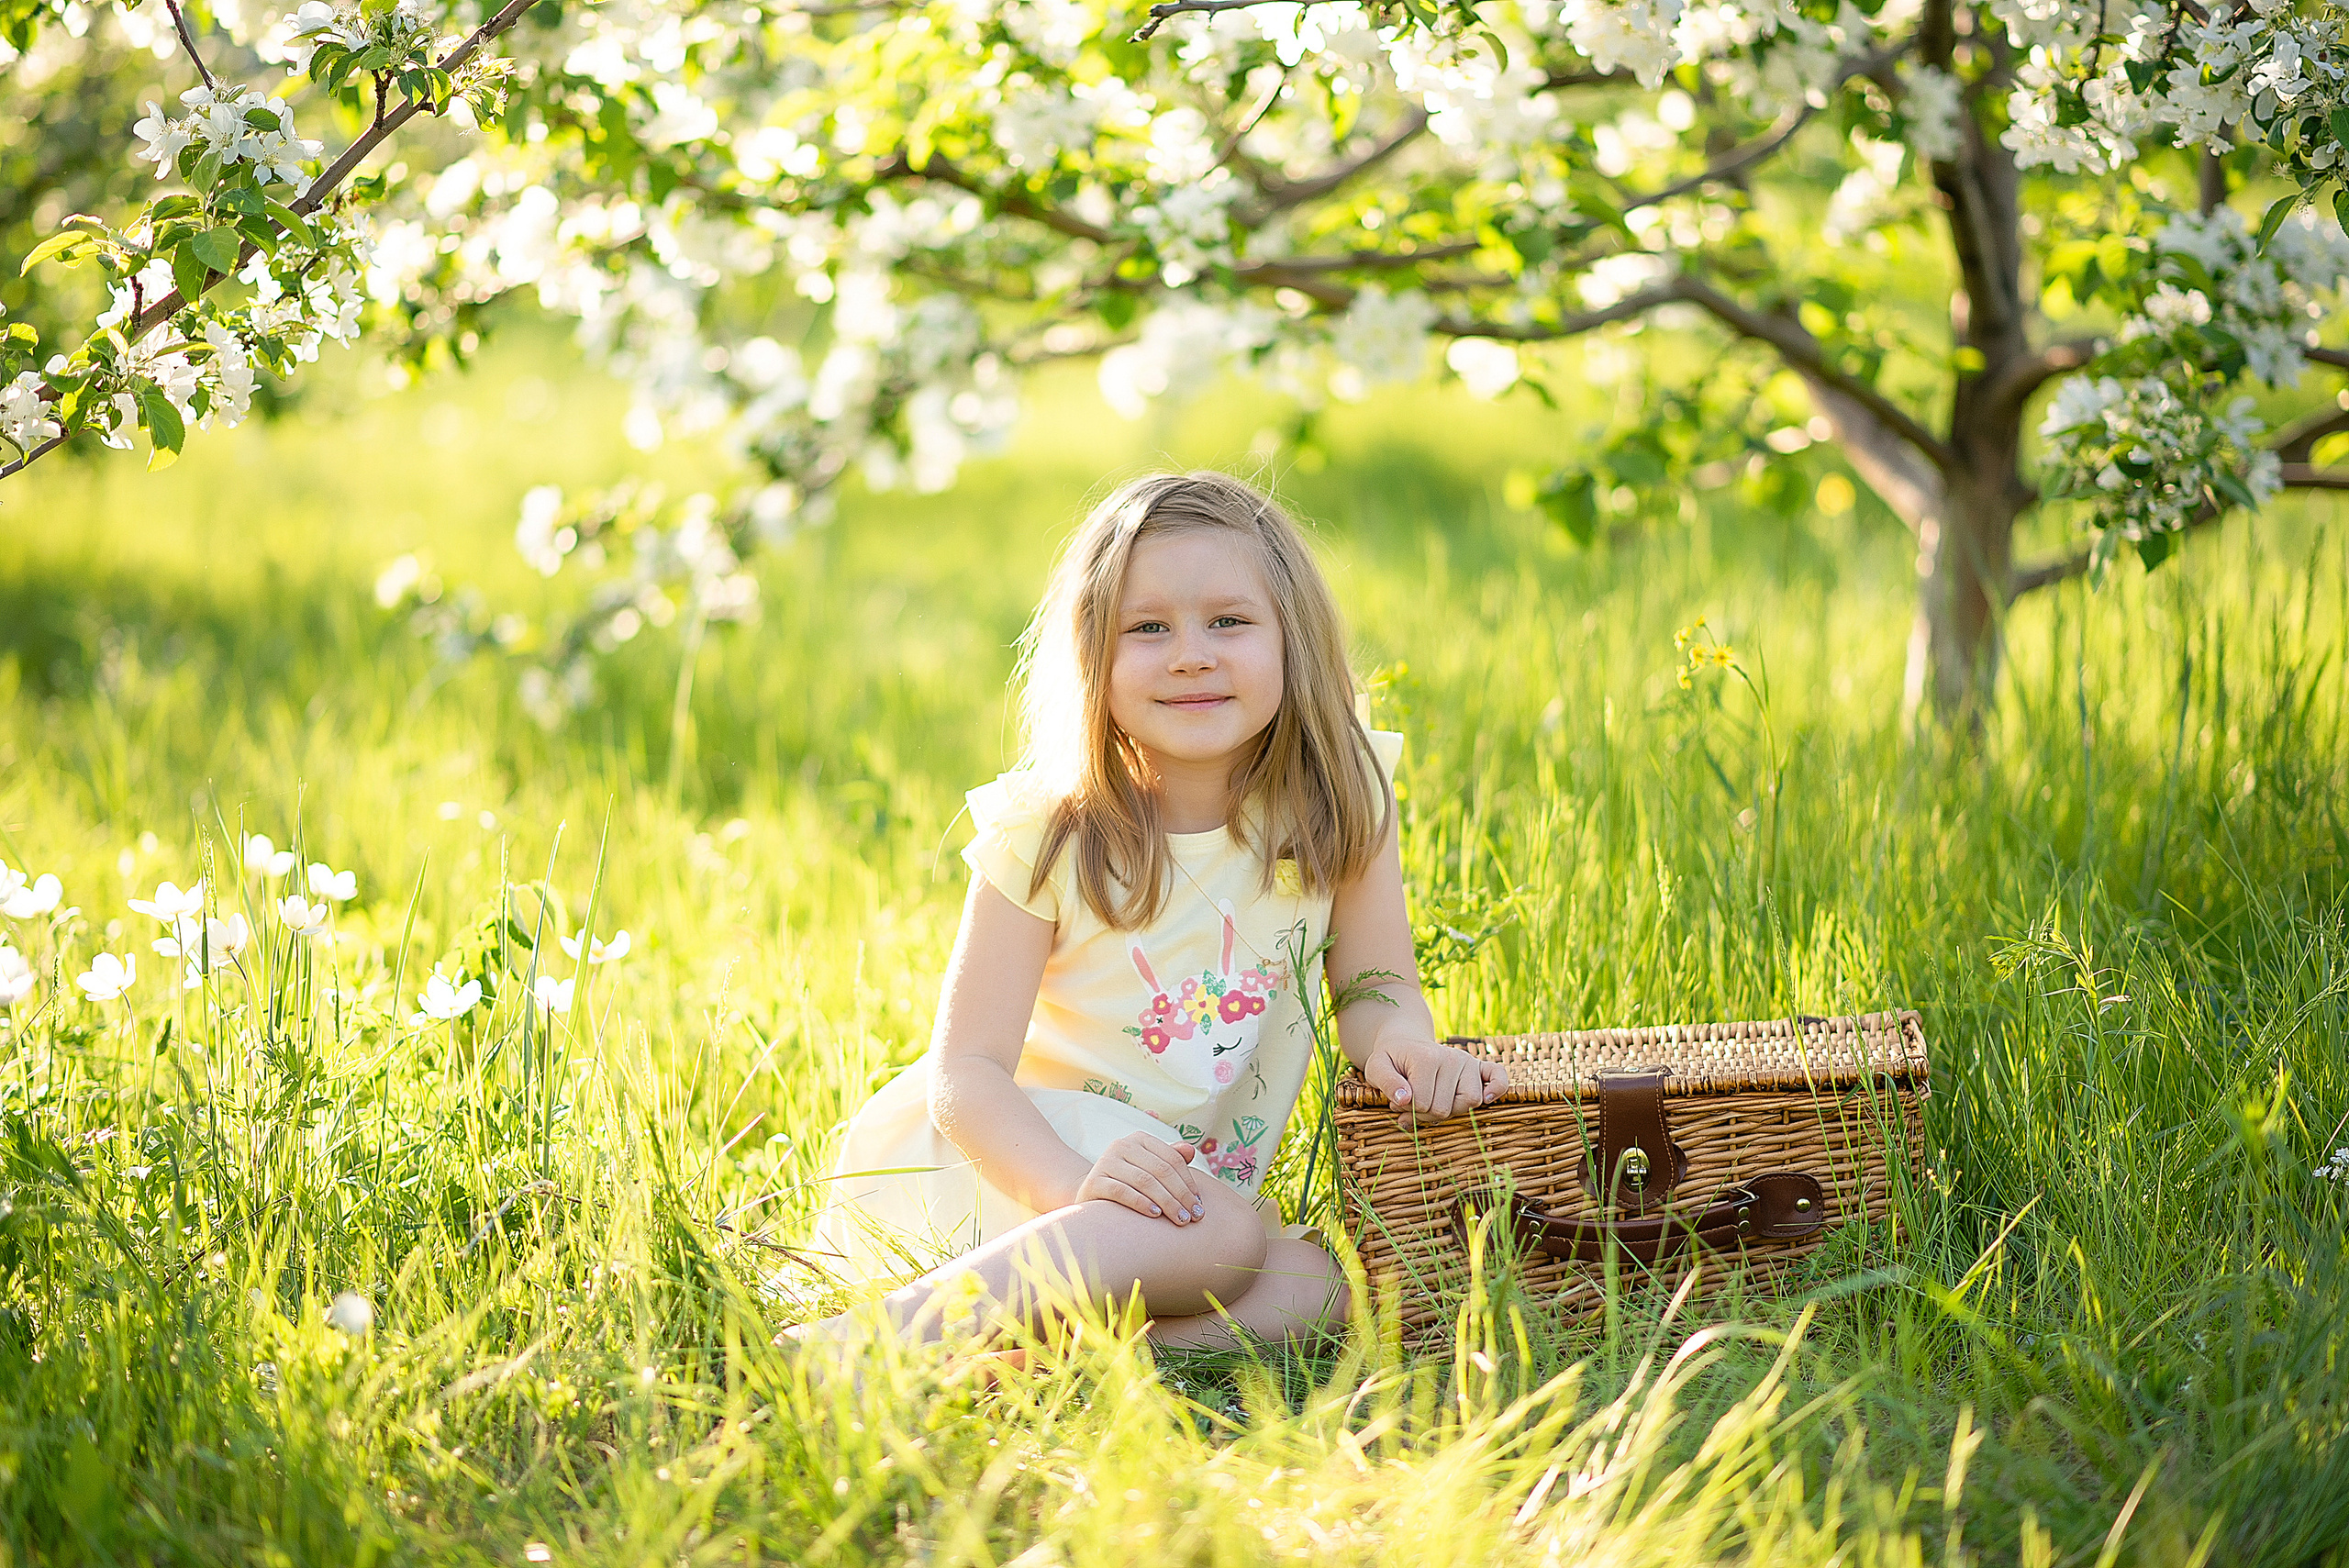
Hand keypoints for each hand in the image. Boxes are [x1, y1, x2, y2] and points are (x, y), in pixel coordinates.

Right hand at [1073, 1131, 1210, 1224]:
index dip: (1189, 1182)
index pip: (1172, 1159)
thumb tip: (1191, 1150)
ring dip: (1166, 1202)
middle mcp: (1121, 1145)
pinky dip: (1141, 1203)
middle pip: (1160, 1170)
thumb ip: (1171, 1159)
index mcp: (1139, 1139)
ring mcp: (1105, 1162)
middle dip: (1181, 1195)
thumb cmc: (1130, 1183)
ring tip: (1180, 1219)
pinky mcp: (1093, 1181)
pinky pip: (1121, 1191)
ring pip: (1144, 1181)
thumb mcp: (1150, 1169)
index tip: (1200, 1204)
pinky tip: (1155, 1215)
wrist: (1093, 1196)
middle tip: (1194, 1216)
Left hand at [1360, 1038, 1506, 1126]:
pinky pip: (1499, 1077)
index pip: (1424, 1104)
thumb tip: (1405, 1100)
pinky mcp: (1478, 1065)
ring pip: (1472, 1102)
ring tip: (1434, 1100)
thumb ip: (1387, 1084)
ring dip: (1452, 1109)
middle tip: (1413, 1101)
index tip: (1399, 1100)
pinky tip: (1487, 1098)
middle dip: (1426, 1113)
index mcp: (1426, 1058)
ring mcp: (1466, 1061)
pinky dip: (1497, 1089)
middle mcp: (1451, 1057)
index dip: (1409, 1110)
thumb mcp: (1376, 1068)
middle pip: (1447, 1108)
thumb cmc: (1391, 1059)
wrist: (1405, 1043)